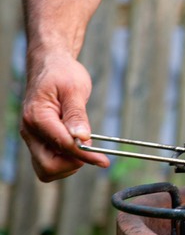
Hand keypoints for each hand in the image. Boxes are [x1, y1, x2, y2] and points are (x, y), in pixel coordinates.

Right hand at [20, 51, 108, 181]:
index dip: (85, 156)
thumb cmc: (62, 73)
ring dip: (69, 164)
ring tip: (83, 145)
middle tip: (91, 151)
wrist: (51, 65)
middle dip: (73, 164)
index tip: (104, 160)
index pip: (63, 146)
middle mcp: (30, 131)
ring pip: (47, 169)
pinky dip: (64, 161)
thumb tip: (82, 139)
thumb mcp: (75, 89)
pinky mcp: (39, 140)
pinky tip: (76, 146)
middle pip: (48, 167)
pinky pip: (49, 162)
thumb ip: (77, 115)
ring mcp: (33, 137)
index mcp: (37, 117)